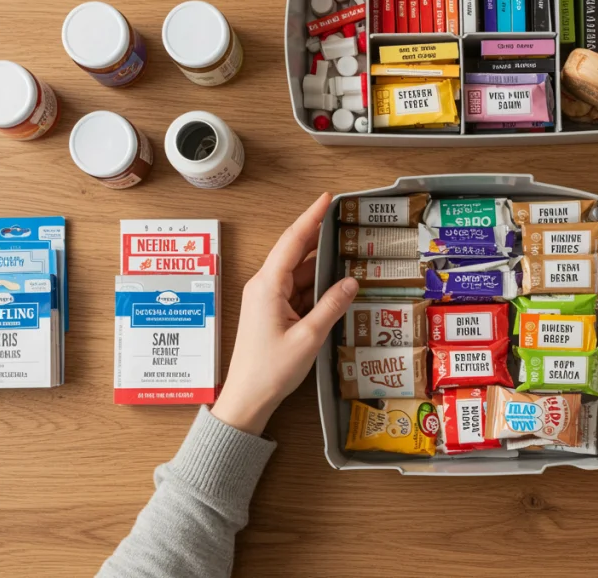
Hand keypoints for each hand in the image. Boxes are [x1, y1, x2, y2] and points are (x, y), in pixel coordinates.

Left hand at [211, 193, 358, 434]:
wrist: (246, 398)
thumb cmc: (270, 370)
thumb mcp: (308, 338)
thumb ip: (331, 306)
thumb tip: (350, 282)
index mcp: (268, 286)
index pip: (292, 241)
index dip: (311, 217)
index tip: (327, 198)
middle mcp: (264, 286)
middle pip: (295, 253)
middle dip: (320, 236)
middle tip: (346, 222)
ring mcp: (267, 299)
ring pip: (299, 273)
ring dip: (321, 265)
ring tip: (349, 253)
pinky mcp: (272, 312)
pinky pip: (297, 291)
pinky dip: (316, 286)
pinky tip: (336, 285)